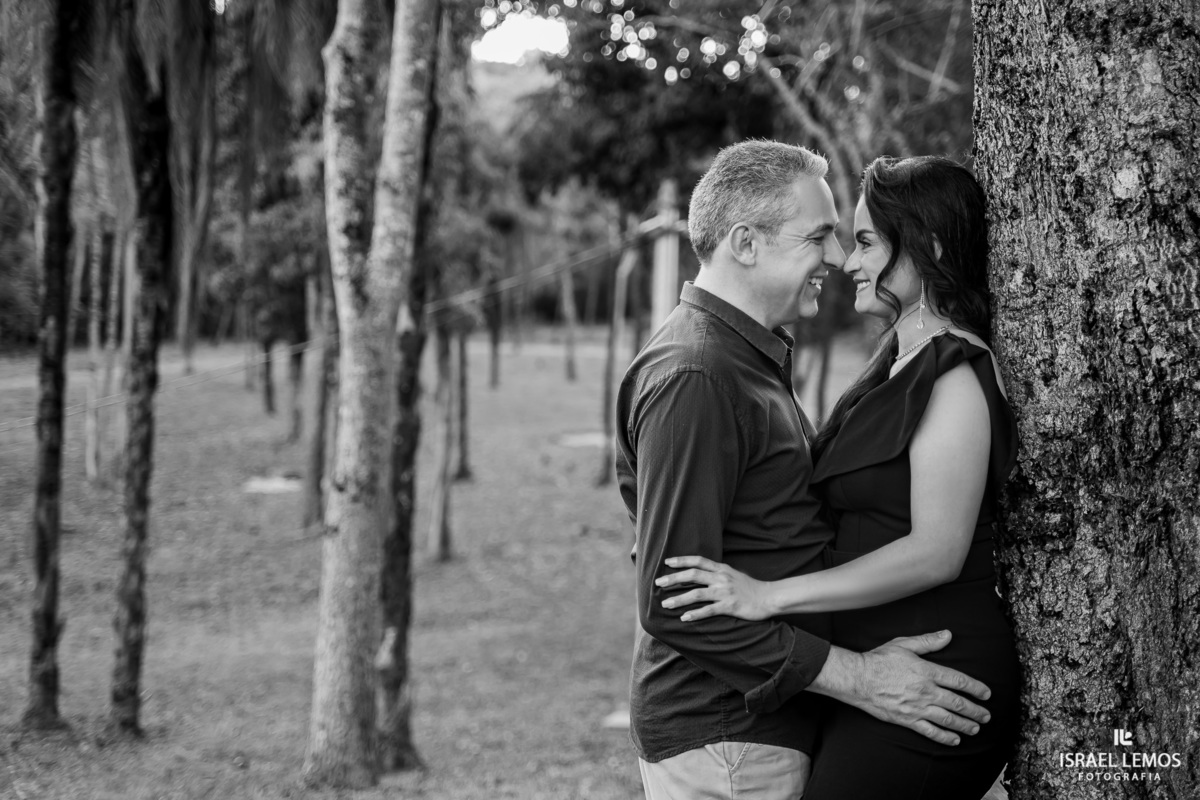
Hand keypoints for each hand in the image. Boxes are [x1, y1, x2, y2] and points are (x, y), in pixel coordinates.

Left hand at [656, 556, 774, 621]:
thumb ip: (717, 573)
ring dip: (679, 599)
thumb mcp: (733, 574)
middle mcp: (721, 578)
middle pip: (693, 575)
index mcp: (721, 569)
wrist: (769, 597)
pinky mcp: (730, 607)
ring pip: (697, 594)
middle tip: (659, 583)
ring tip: (666, 604)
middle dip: (674, 578)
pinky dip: (695, 614)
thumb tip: (700, 573)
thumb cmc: (750, 587)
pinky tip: (684, 618)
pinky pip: (709, 610)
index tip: (667, 562)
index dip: (682, 560)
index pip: (698, 561)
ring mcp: (725, 592)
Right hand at [814, 631, 992, 746]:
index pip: (959, 681)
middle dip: (975, 711)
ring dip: (965, 725)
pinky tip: (955, 740)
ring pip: (948, 719)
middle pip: (958, 703)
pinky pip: (930, 731)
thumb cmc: (879, 660)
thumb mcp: (904, 644)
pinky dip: (945, 737)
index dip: (976, 688)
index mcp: (927, 671)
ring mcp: (917, 707)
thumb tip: (948, 634)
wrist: (858, 679)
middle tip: (986, 716)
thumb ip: (928, 641)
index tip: (986, 694)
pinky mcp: (907, 719)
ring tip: (976, 728)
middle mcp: (926, 691)